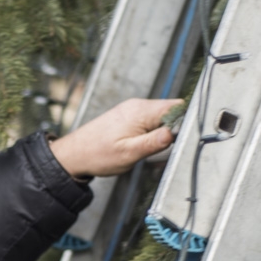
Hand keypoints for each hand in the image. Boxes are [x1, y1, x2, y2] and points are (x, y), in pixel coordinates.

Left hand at [49, 98, 181, 178]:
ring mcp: (132, 109)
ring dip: (163, 132)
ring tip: (151, 148)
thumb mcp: (129, 154)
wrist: (74, 154)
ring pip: (161, 116)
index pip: (177, 107)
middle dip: (175, 128)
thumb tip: (175, 133)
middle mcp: (138, 105)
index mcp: (141, 111)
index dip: (186, 121)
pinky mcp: (128, 116)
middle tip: (168, 148)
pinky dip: (152, 132)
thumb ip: (153, 142)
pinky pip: (149, 120)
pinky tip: (143, 145)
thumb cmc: (97, 155)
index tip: (185, 137)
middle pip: (171, 111)